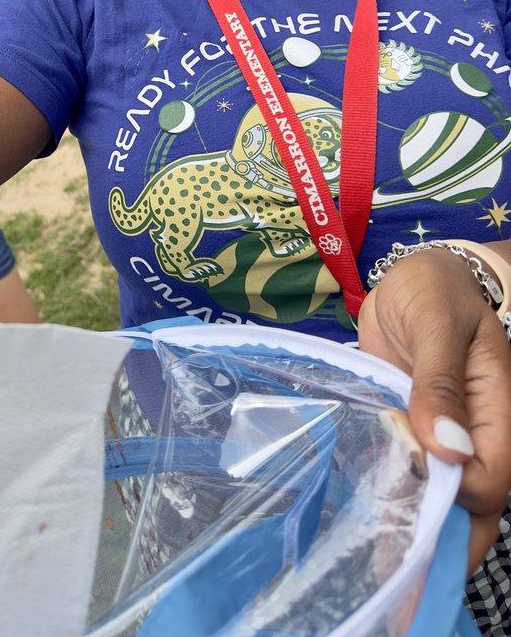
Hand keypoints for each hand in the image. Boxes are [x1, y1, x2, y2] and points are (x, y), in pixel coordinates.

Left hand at [358, 247, 510, 572]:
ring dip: (410, 531)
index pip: (488, 482)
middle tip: (396, 585)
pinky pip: (406, 474)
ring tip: (375, 573)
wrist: (419, 274)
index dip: (456, 500)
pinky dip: (389, 501)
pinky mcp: (411, 431)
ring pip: (437, 499)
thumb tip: (449, 449)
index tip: (414, 508)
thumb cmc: (435, 289)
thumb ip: (440, 381)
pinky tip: (362, 529)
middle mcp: (475, 435)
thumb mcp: (436, 322)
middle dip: (438, 545)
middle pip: (470, 508)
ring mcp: (443, 437)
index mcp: (496, 412)